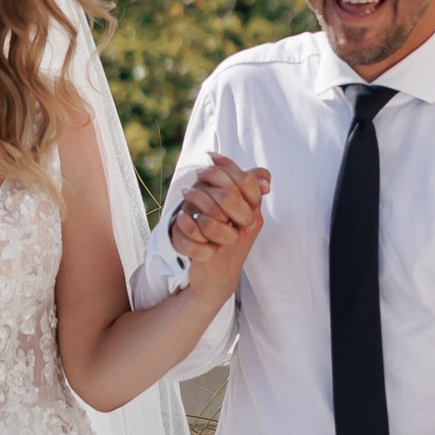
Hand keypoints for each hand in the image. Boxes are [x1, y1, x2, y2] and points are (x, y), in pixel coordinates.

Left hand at [175, 159, 267, 303]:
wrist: (216, 278)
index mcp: (254, 212)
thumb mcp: (231, 209)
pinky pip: (196, 240)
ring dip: (194, 203)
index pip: (249, 181)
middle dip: (208, 183)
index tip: (209, 161)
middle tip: (194, 180)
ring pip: (211, 219)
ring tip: (185, 199)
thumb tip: (214, 155)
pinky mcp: (213, 259)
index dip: (227, 169)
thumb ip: (228, 183)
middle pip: (230, 196)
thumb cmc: (222, 238)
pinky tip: (181, 220)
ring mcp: (230, 244)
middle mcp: (246, 228)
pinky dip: (185, 226)